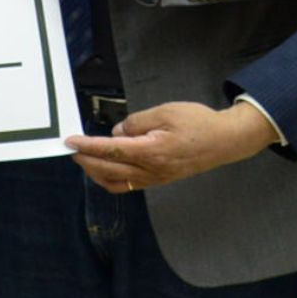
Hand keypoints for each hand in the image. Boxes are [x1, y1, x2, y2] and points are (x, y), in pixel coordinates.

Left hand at [68, 98, 277, 192]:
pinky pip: (130, 185)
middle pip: (109, 170)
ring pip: (118, 182)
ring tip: (85, 159)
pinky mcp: (161, 180)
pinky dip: (112, 179)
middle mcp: (152, 170)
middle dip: (86, 160)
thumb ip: (137, 122)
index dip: (87, 146)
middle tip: (72, 149)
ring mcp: (157, 178)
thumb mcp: (165, 112)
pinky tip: (106, 169)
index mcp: (152, 151)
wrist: (226, 141)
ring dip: (97, 172)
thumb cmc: (198, 123)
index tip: (70, 142)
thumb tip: (117, 133)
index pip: (111, 150)